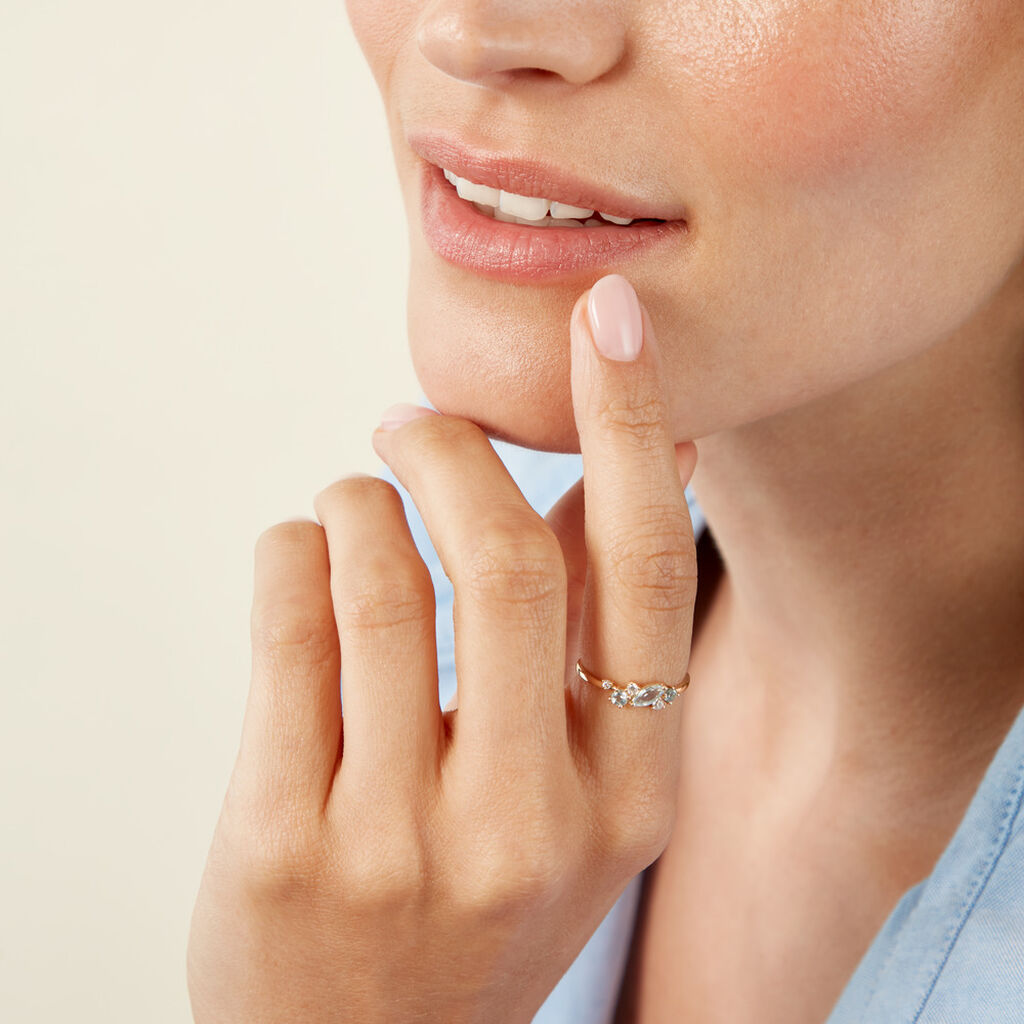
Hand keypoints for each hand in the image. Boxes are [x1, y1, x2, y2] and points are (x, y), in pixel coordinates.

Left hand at [186, 273, 698, 1022]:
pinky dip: (290, 550)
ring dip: (355, 503)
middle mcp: (528, 820)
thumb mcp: (576, 796)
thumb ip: (592, 635)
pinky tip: (299, 560)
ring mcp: (399, 842)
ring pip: (372, 573)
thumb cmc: (478, 903)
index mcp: (627, 797)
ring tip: (350, 512)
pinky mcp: (282, 846)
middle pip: (501, 556)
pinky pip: (284, 621)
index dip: (628, 426)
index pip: (639, 572)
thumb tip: (612, 470)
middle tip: (410, 421)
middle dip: (445, 450)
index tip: (607, 320)